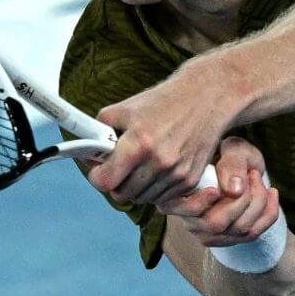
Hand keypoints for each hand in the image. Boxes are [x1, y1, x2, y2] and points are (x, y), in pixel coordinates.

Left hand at [87, 56, 243, 211]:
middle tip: (118, 167)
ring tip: (139, 166)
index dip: (97, 177)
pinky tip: (156, 169)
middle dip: (115, 182)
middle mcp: (158, 162)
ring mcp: (176, 173)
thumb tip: (87, 152)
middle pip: (121, 194)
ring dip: (135, 187)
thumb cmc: (164, 101)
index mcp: (138, 143)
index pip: (105, 181)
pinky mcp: (190, 180)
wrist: (208, 97)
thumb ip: (100, 131)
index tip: (98, 170)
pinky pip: (162, 198)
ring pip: (142, 198)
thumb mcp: (125, 108)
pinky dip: (155, 188)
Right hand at [162, 136, 280, 249]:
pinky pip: (254, 234)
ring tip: (258, 178)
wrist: (242, 168)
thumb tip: (234, 191)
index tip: (216, 189)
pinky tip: (272, 192)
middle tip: (251, 173)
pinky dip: (269, 212)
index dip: (199, 204)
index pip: (185, 211)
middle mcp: (190, 222)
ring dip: (258, 202)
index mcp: (178, 198)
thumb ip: (232, 164)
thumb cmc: (231, 155)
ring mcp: (210, 234)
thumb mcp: (232, 149)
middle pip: (215, 224)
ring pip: (239, 229)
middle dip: (243, 198)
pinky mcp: (230, 239)